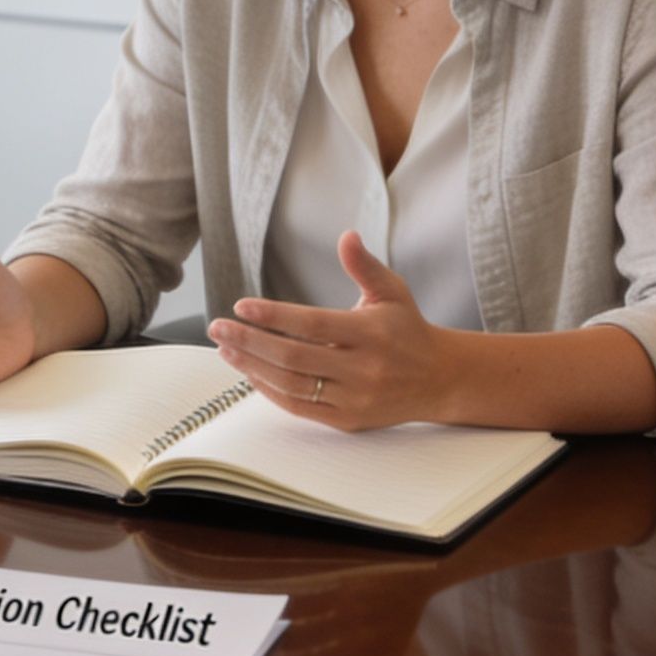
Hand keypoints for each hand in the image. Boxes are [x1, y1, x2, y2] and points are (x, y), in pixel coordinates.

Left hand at [210, 232, 454, 430]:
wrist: (438, 379)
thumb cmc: (407, 328)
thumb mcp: (392, 291)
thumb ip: (365, 266)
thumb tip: (346, 236)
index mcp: (372, 333)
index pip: (313, 324)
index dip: (274, 316)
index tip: (240, 306)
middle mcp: (363, 369)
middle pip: (293, 357)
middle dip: (249, 341)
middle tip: (217, 327)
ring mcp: (355, 398)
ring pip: (291, 385)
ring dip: (251, 366)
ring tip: (225, 347)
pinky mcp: (348, 420)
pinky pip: (299, 407)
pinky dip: (269, 390)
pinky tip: (249, 370)